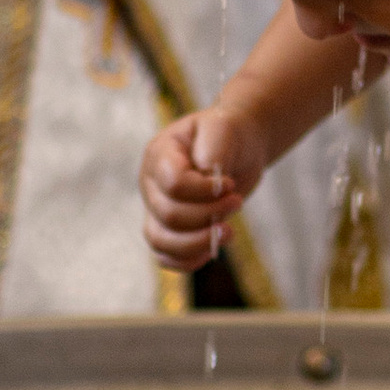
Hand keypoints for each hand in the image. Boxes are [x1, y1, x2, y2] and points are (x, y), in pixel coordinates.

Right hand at [140, 104, 270, 272]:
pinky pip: (165, 255)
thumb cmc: (228, 134)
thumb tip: (207, 179)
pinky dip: (186, 261)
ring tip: (228, 232)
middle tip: (237, 201)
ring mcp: (156, 208)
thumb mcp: (223, 129)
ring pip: (161, 240)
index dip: (203, 191)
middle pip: (170, 215)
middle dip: (208, 215)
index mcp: (159, 155)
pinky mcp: (170, 228)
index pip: (173, 184)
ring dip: (197, 243)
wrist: (238, 145)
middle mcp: (151, 184)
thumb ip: (212, 150)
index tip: (229, 184)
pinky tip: (211, 251)